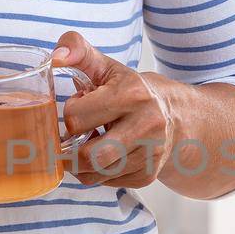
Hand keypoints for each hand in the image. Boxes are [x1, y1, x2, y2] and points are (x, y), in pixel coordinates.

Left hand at [52, 32, 179, 188]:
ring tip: (89, 142)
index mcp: (132, 94)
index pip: (76, 117)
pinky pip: (105, 182)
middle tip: (71, 138)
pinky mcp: (147, 175)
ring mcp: (149, 154)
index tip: (80, 107)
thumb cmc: (133, 91)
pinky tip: (105, 154)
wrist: (179, 117)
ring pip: (94, 173)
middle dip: (69, 150)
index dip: (70, 113)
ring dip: (80, 162)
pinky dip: (96, 172)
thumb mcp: (108, 66)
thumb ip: (79, 51)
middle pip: (87, 156)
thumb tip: (56, 56)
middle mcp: (146, 126)